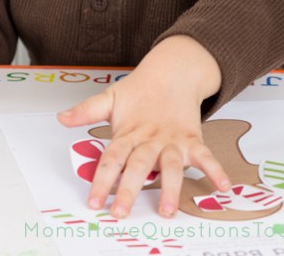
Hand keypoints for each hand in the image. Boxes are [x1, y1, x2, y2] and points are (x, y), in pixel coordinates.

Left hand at [58, 36, 230, 217]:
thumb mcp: (111, 98)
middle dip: (129, 190)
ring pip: (171, 165)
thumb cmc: (139, 91)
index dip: (102, 180)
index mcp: (128, 132)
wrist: (172, 71)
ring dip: (170, 187)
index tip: (94, 201)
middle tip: (120, 212)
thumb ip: (87, 111)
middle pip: (138, 165)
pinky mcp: (192, 140)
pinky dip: (216, 170)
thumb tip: (61, 118)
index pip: (112, 158)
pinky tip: (223, 187)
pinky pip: (206, 156)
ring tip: (166, 209)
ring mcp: (172, 140)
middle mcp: (150, 138)